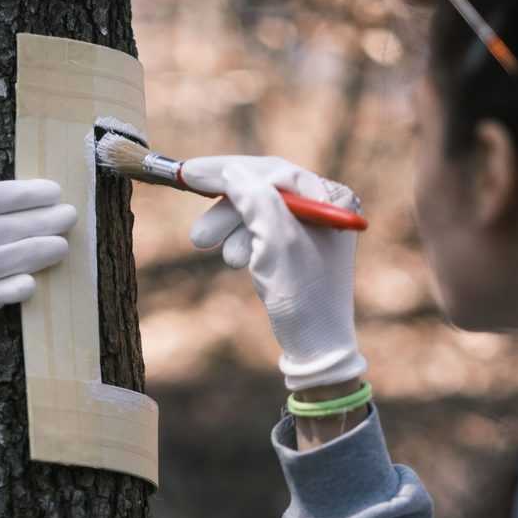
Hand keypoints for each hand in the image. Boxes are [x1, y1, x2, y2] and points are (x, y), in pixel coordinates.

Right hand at [184, 155, 365, 389]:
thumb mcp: (275, 240)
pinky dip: (241, 241)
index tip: (188, 174)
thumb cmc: (303, 296)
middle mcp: (324, 204)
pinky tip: (235, 258)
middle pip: (260, 189)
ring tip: (218, 254)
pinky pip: (259, 230)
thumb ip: (254, 197)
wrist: (316, 347)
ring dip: (230, 229)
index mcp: (330, 196)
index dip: (225, 171)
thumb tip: (231, 170)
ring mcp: (309, 225)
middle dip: (226, 209)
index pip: (270, 171)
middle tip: (198, 235)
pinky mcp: (295, 246)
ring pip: (255, 211)